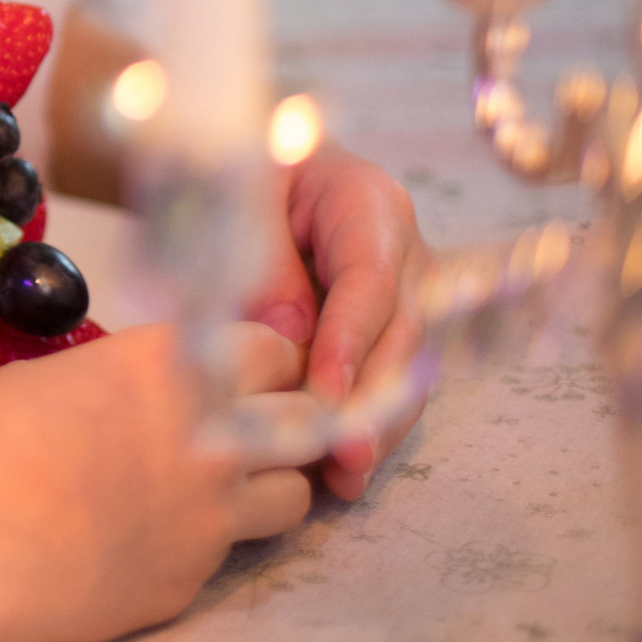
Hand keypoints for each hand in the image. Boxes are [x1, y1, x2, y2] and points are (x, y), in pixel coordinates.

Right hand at [0, 321, 312, 641]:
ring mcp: (211, 518)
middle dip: (287, 422)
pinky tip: (140, 544)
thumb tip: (124, 405)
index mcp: (175, 366)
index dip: (260, 362)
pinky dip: (197, 547)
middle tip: (247, 430)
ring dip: (267, 488)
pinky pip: (222, 558)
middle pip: (307, 423)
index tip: (239, 374)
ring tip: (215, 491)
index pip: (273, 351)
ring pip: (294, 498)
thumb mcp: (47, 378)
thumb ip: (117, 386)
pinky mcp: (191, 582)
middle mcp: (215, 436)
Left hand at [238, 142, 430, 499]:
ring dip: (377, 427)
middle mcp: (402, 252)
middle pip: (404, 334)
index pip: (371, 279)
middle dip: (376, 399)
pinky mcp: (380, 333)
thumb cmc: (236, 169)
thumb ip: (264, 258)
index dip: (352, 340)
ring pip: (405, 371)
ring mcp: (400, 296)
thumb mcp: (238, 194)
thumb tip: (290, 337)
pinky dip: (363, 427)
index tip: (326, 393)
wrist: (242, 164)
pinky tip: (338, 473)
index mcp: (368, 204)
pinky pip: (383, 385)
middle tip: (342, 452)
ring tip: (342, 476)